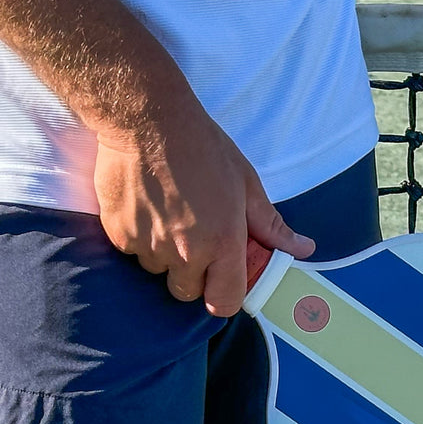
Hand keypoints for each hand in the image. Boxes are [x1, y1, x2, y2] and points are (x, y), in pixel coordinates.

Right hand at [93, 114, 315, 317]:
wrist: (147, 120)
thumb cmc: (203, 148)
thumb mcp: (246, 184)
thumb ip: (271, 226)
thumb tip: (303, 249)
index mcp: (222, 242)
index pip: (224, 303)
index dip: (224, 295)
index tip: (222, 279)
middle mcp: (184, 252)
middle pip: (187, 292)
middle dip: (193, 274)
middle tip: (195, 238)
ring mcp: (148, 245)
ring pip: (158, 270)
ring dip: (164, 254)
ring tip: (168, 215)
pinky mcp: (119, 234)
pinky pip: (132, 251)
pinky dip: (139, 238)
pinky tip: (147, 207)